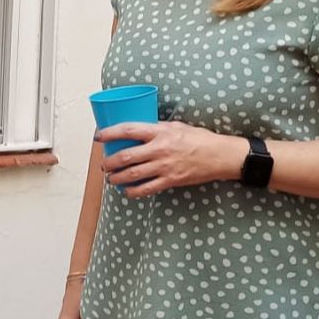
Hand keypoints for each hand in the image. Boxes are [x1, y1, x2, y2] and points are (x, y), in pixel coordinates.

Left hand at [96, 121, 240, 197]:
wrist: (219, 156)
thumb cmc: (199, 139)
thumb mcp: (176, 126)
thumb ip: (157, 129)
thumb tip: (138, 131)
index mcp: (160, 132)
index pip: (128, 130)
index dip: (110, 133)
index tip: (99, 137)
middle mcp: (159, 149)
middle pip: (126, 156)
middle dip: (109, 162)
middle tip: (103, 165)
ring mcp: (164, 166)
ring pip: (132, 175)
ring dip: (116, 178)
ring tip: (110, 178)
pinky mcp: (170, 180)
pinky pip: (146, 189)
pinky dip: (133, 191)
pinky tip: (126, 191)